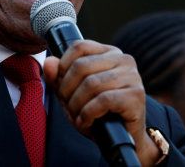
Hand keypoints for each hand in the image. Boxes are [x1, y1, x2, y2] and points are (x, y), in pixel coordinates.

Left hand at [44, 40, 160, 165]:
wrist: (122, 138)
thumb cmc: (98, 113)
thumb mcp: (73, 93)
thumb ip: (58, 77)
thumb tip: (48, 62)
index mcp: (109, 53)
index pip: (79, 46)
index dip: (63, 66)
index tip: (60, 85)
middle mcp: (123, 60)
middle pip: (81, 66)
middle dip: (67, 90)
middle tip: (68, 106)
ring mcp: (132, 76)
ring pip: (91, 83)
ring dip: (77, 104)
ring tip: (77, 116)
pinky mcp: (136, 95)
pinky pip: (103, 100)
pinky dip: (88, 113)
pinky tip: (85, 121)